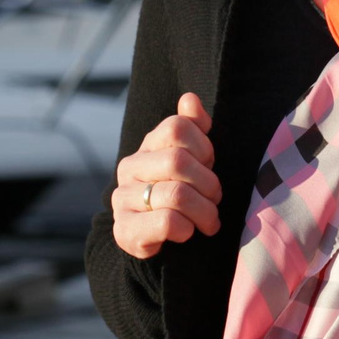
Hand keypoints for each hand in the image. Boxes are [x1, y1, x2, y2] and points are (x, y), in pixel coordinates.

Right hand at [112, 93, 221, 258]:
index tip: (209, 166)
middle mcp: (129, 168)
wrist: (154, 239)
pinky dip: (186, 229)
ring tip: (209, 221)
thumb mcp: (192, 160)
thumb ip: (192, 128)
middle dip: (208, 183)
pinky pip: (166, 222)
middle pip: (177, 161)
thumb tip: (189, 99)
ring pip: (176, 195)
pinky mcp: (124, 230)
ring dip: (204, 211)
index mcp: (147, 147)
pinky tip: (187, 232)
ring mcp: (123, 199)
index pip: (177, 127)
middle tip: (215, 199)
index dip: (203, 147)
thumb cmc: (180, 193)